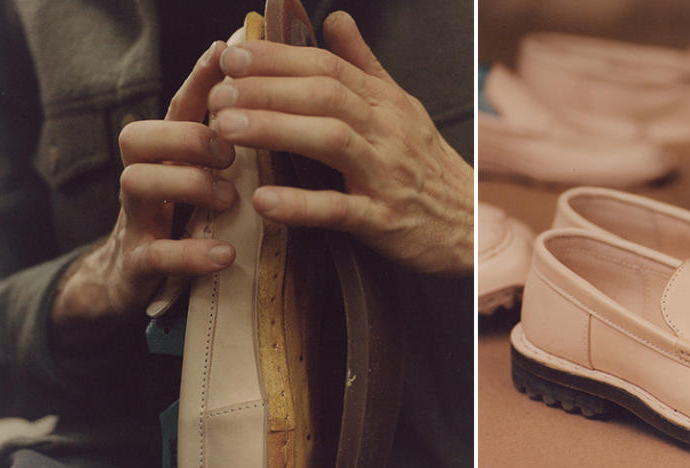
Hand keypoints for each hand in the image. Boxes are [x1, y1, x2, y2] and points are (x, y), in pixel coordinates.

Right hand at [52, 41, 235, 332]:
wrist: (132, 282)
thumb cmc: (184, 222)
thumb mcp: (206, 182)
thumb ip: (232, 151)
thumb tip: (277, 109)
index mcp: (166, 157)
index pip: (178, 108)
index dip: (198, 80)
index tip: (225, 53)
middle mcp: (144, 178)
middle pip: (139, 135)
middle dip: (186, 136)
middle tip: (229, 151)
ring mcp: (136, 220)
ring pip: (138, 184)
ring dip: (187, 185)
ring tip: (228, 197)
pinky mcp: (137, 264)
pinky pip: (155, 254)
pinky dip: (191, 254)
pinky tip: (225, 254)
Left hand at [208, 11, 472, 273]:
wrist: (471, 226)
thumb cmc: (429, 169)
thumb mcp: (403, 109)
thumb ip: (365, 65)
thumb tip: (335, 19)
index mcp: (387, 104)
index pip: (330, 67)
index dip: (279, 58)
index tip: (234, 56)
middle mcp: (387, 132)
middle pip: (325, 96)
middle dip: (267, 89)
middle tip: (219, 91)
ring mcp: (386, 175)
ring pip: (330, 141)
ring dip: (276, 131)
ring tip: (227, 129)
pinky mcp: (384, 220)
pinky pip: (341, 209)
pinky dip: (302, 204)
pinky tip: (265, 201)